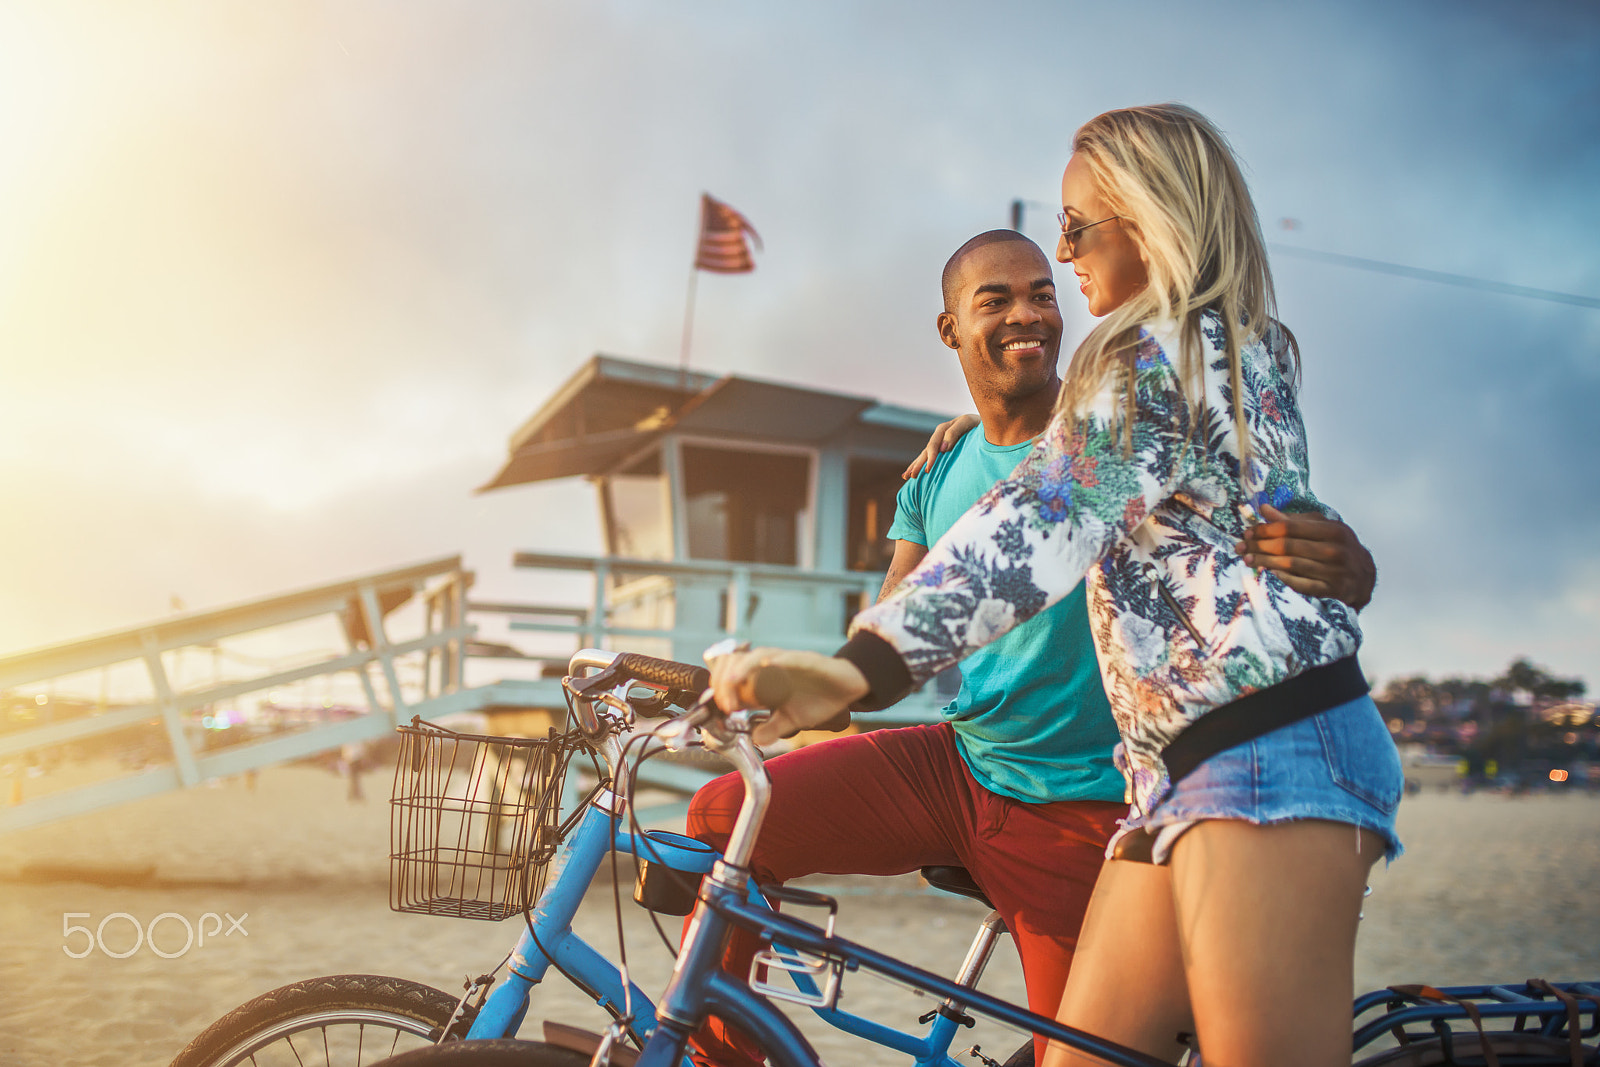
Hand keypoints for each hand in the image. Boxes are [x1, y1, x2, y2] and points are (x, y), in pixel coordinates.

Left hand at [707, 647, 869, 745]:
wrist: (847, 688)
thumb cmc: (818, 698)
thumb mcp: (791, 719)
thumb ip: (772, 727)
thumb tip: (756, 739)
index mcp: (763, 678)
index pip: (731, 673)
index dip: (720, 688)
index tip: (721, 708)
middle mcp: (770, 665)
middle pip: (736, 660)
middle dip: (723, 679)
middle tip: (726, 704)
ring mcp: (786, 661)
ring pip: (755, 655)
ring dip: (740, 669)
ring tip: (731, 685)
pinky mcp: (805, 660)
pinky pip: (787, 657)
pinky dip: (774, 661)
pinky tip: (766, 665)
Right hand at [902, 414, 978, 479]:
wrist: (984, 423)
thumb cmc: (977, 423)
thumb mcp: (967, 423)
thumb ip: (954, 433)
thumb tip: (942, 449)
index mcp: (943, 429)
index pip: (933, 446)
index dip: (930, 458)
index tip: (927, 470)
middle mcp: (938, 437)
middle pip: (925, 452)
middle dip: (917, 465)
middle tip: (910, 476)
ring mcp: (940, 443)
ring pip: (924, 456)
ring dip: (915, 466)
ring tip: (905, 476)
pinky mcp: (943, 449)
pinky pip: (930, 458)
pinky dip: (921, 465)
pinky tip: (915, 473)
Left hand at [1235, 504, 1376, 609]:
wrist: (1364, 577)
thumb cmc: (1337, 548)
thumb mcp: (1321, 529)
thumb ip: (1293, 520)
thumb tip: (1264, 509)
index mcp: (1333, 530)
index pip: (1290, 527)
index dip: (1265, 529)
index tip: (1248, 532)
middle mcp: (1336, 549)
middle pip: (1288, 546)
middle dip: (1260, 546)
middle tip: (1241, 547)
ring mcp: (1336, 571)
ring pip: (1291, 565)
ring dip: (1265, 562)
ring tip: (1248, 560)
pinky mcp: (1333, 590)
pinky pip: (1302, 585)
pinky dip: (1283, 579)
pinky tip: (1269, 574)